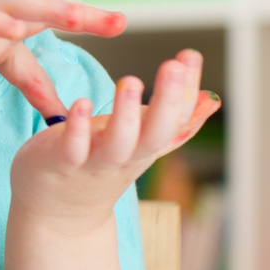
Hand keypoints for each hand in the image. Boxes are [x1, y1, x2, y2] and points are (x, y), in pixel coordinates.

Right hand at [0, 0, 124, 118]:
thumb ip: (0, 63)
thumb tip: (44, 89)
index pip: (37, 27)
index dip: (76, 28)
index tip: (113, 33)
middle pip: (35, 8)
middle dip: (78, 13)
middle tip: (118, 21)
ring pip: (10, 7)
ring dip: (48, 9)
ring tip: (80, 14)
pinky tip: (12, 27)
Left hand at [10, 49, 219, 233]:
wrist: (59, 215)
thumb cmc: (98, 166)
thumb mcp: (140, 144)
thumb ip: (172, 123)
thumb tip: (210, 100)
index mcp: (146, 145)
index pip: (175, 117)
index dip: (185, 88)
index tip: (191, 54)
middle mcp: (126, 155)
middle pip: (156, 133)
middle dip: (168, 101)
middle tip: (173, 66)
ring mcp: (94, 162)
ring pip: (118, 143)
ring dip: (126, 114)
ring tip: (131, 80)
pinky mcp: (62, 164)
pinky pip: (73, 149)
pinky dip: (79, 128)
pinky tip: (82, 103)